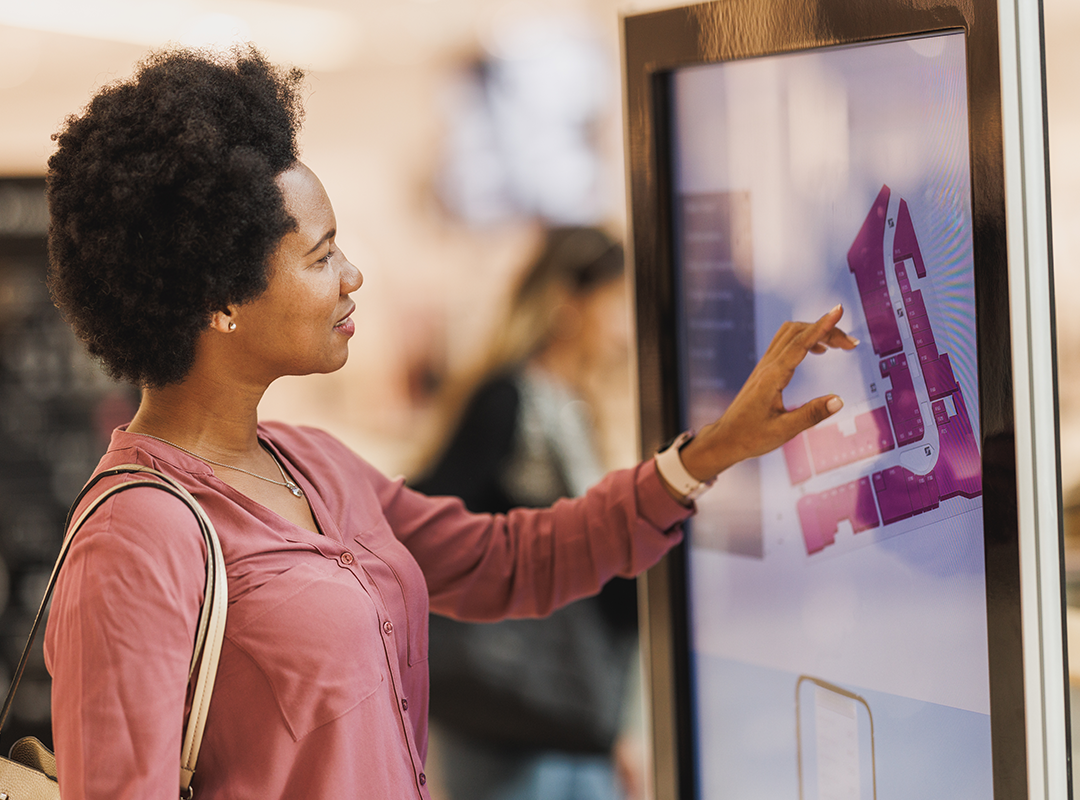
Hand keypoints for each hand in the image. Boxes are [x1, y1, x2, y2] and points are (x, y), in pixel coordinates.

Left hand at [679, 304, 857, 481]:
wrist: (725, 438)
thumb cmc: (750, 436)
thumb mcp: (784, 431)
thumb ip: (811, 415)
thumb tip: (838, 400)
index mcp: (772, 378)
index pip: (799, 344)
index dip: (821, 326)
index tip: (837, 310)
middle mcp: (767, 366)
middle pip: (797, 333)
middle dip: (826, 330)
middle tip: (851, 344)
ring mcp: (764, 366)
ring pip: (790, 334)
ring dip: (814, 332)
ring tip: (839, 345)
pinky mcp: (764, 370)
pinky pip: (785, 343)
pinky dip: (804, 339)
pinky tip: (818, 351)